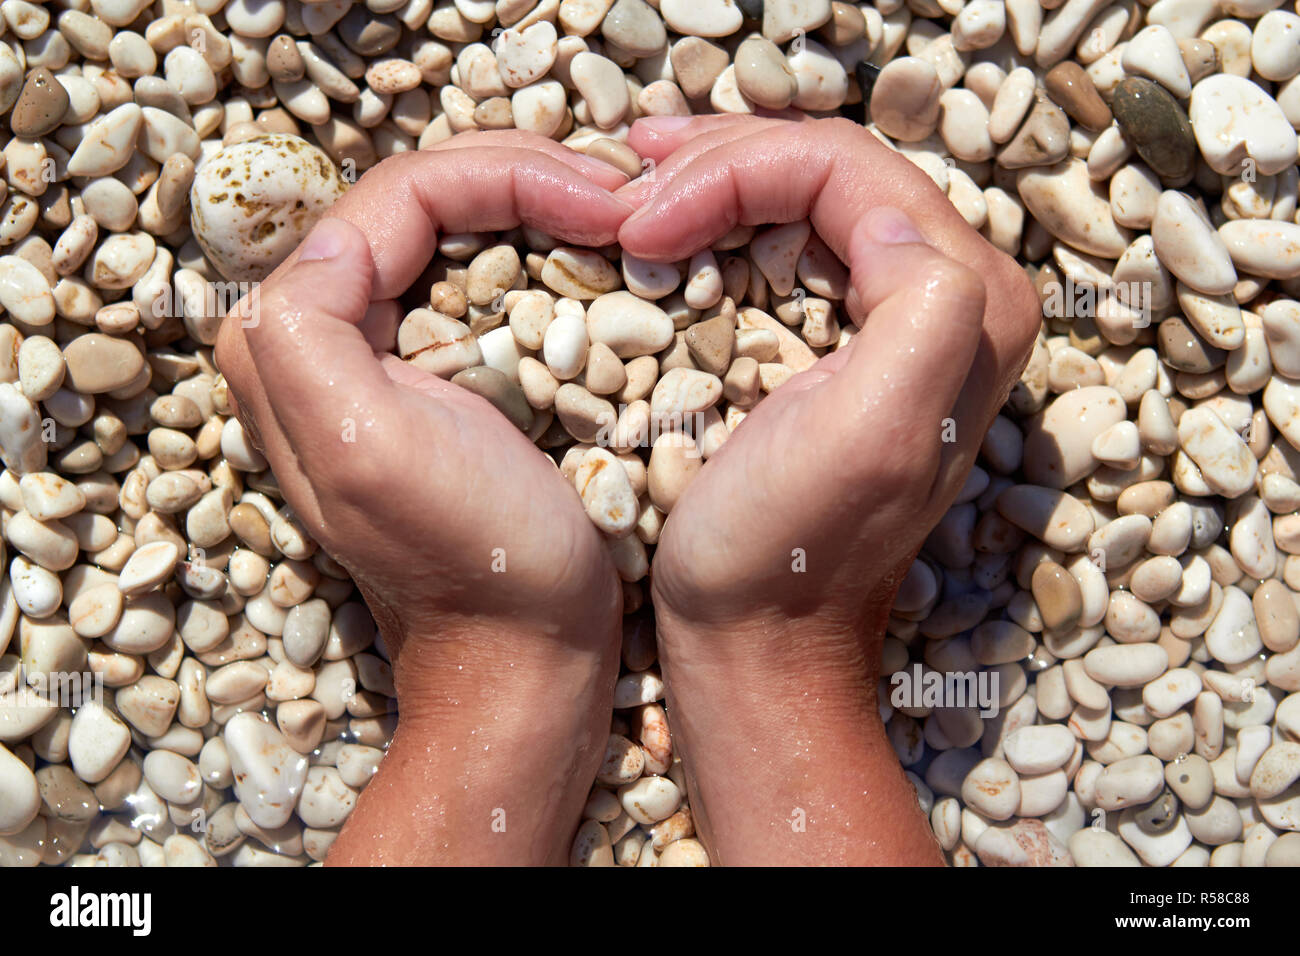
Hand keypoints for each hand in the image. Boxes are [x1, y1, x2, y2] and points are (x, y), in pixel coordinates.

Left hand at [215, 132, 634, 863]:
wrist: (523, 654)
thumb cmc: (473, 560)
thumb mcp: (364, 450)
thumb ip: (309, 326)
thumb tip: (343, 231)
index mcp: (291, 338)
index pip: (401, 196)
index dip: (510, 176)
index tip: (607, 202)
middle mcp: (319, 337)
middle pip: (425, 204)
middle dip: (527, 181)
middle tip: (621, 197)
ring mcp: (375, 360)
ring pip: (455, 235)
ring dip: (538, 210)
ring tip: (618, 215)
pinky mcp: (429, 385)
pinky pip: (479, 284)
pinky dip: (540, 257)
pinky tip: (595, 260)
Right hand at [618, 116, 1039, 863]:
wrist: (760, 641)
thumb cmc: (787, 552)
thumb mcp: (870, 437)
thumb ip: (924, 307)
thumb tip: (889, 220)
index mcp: (967, 302)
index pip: (842, 168)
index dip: (729, 172)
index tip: (639, 225)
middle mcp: (954, 298)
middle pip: (829, 169)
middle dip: (717, 159)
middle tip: (623, 179)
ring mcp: (903, 320)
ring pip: (807, 198)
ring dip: (714, 180)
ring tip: (633, 187)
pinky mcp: (854, 347)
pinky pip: (791, 246)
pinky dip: (721, 223)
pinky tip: (668, 227)